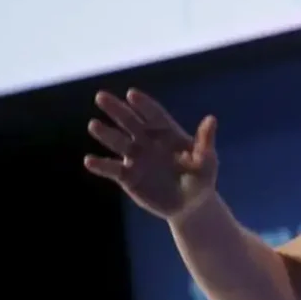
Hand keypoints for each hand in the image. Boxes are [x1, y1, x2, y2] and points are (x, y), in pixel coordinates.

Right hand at [85, 88, 217, 221]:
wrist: (190, 205)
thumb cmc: (201, 179)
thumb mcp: (207, 161)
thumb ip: (205, 142)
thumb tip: (211, 119)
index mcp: (168, 133)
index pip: (154, 115)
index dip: (143, 105)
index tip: (132, 94)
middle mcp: (148, 141)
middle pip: (131, 122)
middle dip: (117, 110)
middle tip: (101, 96)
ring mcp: (136, 158)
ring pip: (119, 142)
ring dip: (106, 134)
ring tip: (94, 125)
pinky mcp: (128, 177)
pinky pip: (112, 169)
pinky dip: (101, 165)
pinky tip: (89, 160)